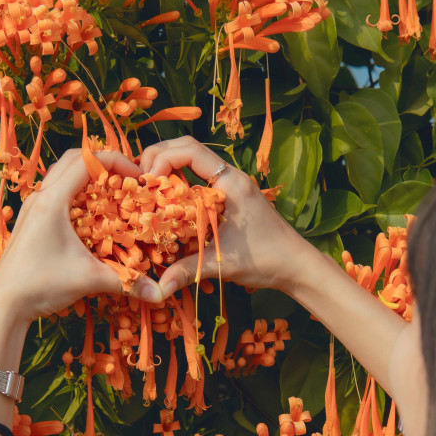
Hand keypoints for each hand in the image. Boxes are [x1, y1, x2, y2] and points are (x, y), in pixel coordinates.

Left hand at [0, 149, 160, 325]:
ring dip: (87, 177)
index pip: (87, 160)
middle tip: (126, 179)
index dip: (117, 161)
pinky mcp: (30, 221)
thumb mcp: (89, 280)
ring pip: (61, 174)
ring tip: (111, 193)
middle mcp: (40, 197)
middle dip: (103, 163)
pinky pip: (54, 192)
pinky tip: (90, 215)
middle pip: (72, 160)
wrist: (3, 305)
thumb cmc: (40, 285)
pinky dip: (75, 192)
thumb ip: (128, 282)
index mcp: (53, 201)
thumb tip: (161, 293)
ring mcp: (32, 208)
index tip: (137, 175)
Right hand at [139, 137, 320, 298]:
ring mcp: (232, 185)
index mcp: (231, 183)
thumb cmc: (266, 259)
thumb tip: (157, 288)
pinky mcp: (231, 196)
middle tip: (138, 180)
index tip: (146, 181)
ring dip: (168, 168)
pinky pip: (199, 178)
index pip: (189, 150)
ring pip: (192, 161)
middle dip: (158, 158)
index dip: (161, 159)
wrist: (297, 266)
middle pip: (186, 148)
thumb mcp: (223, 263)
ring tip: (147, 188)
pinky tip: (167, 201)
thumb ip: (188, 270)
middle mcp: (231, 177)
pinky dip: (179, 182)